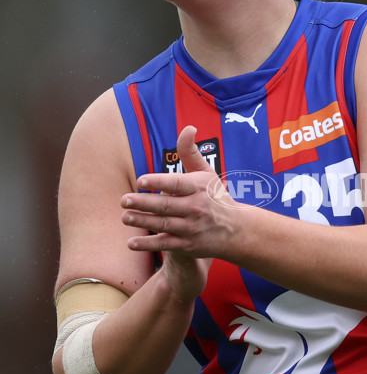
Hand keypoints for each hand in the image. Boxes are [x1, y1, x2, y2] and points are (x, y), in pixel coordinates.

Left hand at [120, 125, 234, 291]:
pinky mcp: (187, 245)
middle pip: (166, 205)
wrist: (236, 231)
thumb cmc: (216, 197)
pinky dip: (148, 244)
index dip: (159, 183)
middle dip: (144, 203)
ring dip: (142, 221)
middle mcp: (195, 208)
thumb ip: (191, 152)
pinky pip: (165, 244)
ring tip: (124, 217)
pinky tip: (131, 242)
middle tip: (123, 199)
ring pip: (163, 225)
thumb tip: (188, 128)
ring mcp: (191, 228)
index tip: (141, 181)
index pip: (177, 184)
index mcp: (198, 188)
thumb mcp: (207, 173)